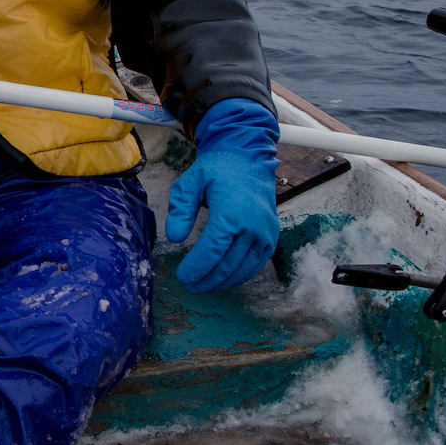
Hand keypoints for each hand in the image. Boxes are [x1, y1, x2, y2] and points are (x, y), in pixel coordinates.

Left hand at [164, 97, 281, 293]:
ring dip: (222, 282)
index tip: (182, 276)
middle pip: (227, 265)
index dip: (196, 268)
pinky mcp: (271, 237)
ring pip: (242, 269)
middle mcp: (253, 227)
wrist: (249, 158)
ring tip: (203, 285)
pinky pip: (256, 264)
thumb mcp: (191, 182)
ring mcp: (265, 234)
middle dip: (206, 280)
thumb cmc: (218, 169)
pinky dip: (239, 276)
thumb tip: (174, 238)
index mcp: (232, 213)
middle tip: (189, 286)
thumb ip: (181, 209)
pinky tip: (224, 278)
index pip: (212, 251)